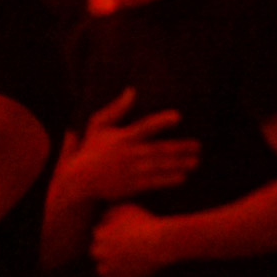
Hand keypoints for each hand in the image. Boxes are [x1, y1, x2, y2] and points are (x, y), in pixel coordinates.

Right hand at [61, 89, 199, 201]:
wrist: (78, 180)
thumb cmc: (92, 149)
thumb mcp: (99, 126)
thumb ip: (117, 109)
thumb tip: (132, 90)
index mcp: (122, 138)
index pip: (145, 127)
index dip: (160, 121)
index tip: (178, 116)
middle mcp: (128, 154)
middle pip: (158, 150)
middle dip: (179, 148)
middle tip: (198, 145)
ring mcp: (130, 171)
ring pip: (159, 167)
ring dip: (178, 164)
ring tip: (195, 162)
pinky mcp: (130, 186)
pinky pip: (153, 183)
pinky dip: (167, 180)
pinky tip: (183, 177)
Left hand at [91, 203, 176, 276]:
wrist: (159, 243)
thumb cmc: (146, 223)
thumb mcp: (127, 208)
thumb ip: (111, 211)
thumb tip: (104, 216)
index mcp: (100, 235)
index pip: (98, 234)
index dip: (110, 232)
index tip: (122, 232)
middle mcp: (100, 252)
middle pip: (96, 252)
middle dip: (105, 250)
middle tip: (121, 247)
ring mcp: (109, 267)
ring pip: (101, 269)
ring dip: (109, 266)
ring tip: (123, 263)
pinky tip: (124, 276)